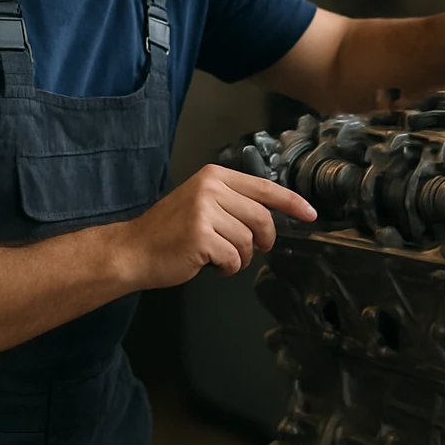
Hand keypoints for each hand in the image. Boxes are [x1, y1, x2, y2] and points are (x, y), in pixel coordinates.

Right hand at [117, 164, 316, 285]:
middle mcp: (210, 188)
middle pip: (262, 217)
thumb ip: (233, 202)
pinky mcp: (201, 236)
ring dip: (240, 257)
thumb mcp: (201, 202)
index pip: (264, 188)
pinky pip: (233, 258)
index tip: (310, 213)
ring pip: (248, 240)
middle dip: (262, 239)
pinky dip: (227, 268)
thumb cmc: (168, 232)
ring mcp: (204, 211)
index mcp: (214, 176)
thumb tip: (272, 215)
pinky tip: (209, 264)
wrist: (133, 250)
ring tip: (218, 256)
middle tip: (251, 249)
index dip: (291, 202)